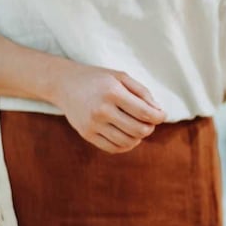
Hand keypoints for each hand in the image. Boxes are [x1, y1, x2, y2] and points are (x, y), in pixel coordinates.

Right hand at [50, 62, 165, 153]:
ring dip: (138, 137)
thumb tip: (158, 111)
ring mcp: (93, 124)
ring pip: (128, 141)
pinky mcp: (86, 134)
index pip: (145, 112)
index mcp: (112, 92)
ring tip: (137, 127)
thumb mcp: (121, 77)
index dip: (159, 117)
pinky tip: (127, 135)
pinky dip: (126, 145)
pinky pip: (114, 148)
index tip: (161, 115)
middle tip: (149, 121)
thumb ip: (142, 92)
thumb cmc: (98, 79)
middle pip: (139, 130)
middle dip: (150, 127)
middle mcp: (102, 110)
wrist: (64, 84)